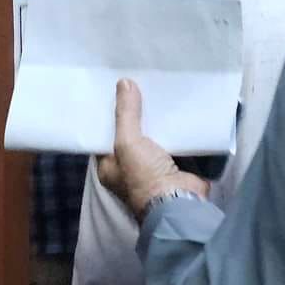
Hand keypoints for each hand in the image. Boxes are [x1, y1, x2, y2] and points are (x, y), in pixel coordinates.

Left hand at [98, 79, 208, 222]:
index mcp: (110, 167)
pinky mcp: (174, 163)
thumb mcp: (128, 143)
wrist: (179, 201)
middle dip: (136, 114)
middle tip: (140, 85)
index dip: (109, 115)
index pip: (105, 136)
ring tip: (159, 90)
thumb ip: (125, 114)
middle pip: (130, 134)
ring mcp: (153, 166)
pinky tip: (177, 107)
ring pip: (152, 135)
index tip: (116, 92)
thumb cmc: (143, 176)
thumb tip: (123, 83)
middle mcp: (129, 167)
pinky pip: (172, 139)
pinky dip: (174, 126)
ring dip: (156, 118)